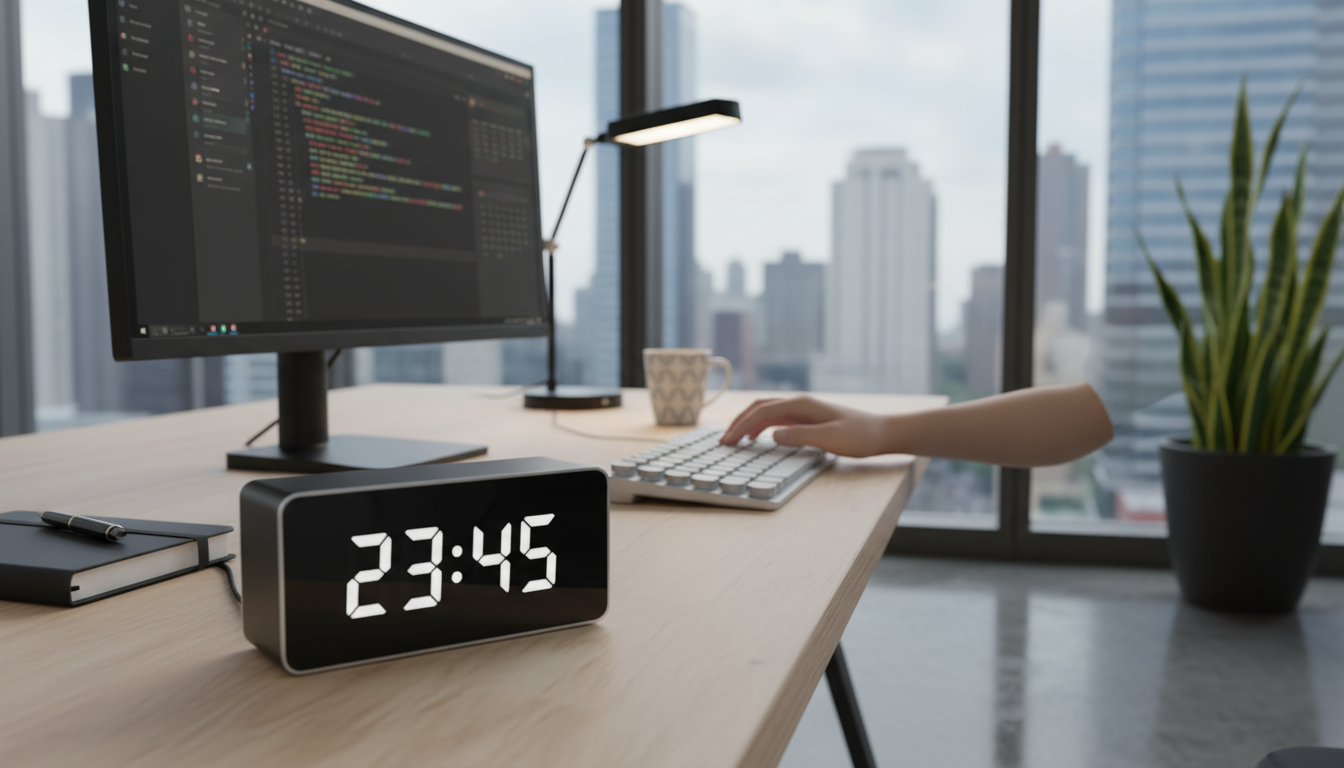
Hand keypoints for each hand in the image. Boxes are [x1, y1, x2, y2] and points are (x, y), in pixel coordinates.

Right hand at [719, 396, 892, 457]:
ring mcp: (803, 411)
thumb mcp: (830, 439)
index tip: (727, 441)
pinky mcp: (808, 419)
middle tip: (723, 441)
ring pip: (766, 412)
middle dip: (738, 422)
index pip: (761, 412)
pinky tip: (757, 438)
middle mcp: (800, 404)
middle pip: (759, 407)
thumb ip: (800, 436)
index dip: (741, 426)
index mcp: (802, 405)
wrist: (882, 433)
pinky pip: (777, 419)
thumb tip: (772, 434)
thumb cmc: (860, 436)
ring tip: (735, 440)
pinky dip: (761, 426)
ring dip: (748, 423)